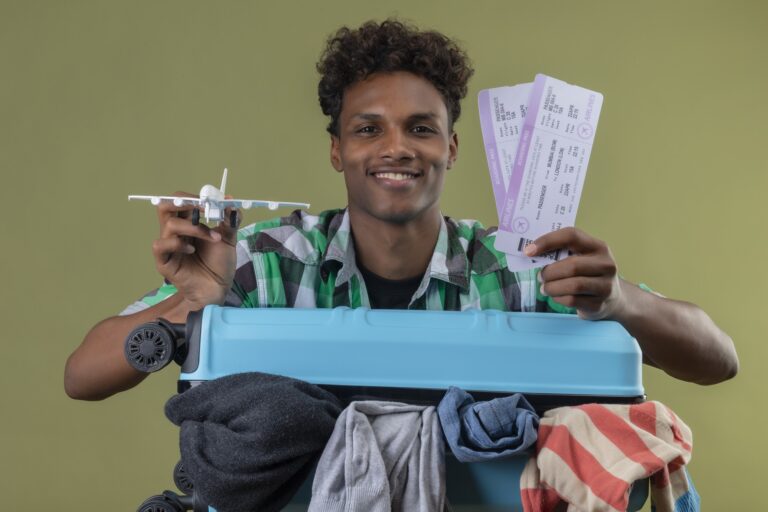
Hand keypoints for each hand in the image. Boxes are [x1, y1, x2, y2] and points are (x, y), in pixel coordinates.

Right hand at [152, 192, 239, 308]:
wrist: (217, 289)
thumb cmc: (218, 264)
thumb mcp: (228, 239)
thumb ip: (229, 220)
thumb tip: (231, 201)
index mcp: (188, 223)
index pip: (180, 201)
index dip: (194, 197)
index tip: (213, 200)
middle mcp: (175, 232)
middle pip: (165, 206)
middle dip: (185, 202)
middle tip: (204, 208)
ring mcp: (168, 246)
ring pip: (170, 224)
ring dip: (195, 228)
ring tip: (213, 238)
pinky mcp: (164, 262)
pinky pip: (160, 245)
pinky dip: (177, 244)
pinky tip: (192, 250)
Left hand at [524, 227, 623, 319]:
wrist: (612, 299)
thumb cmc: (587, 274)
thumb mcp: (582, 258)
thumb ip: (562, 253)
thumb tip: (531, 253)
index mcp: (598, 247)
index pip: (572, 236)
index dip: (548, 241)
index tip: (528, 251)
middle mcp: (606, 264)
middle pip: (572, 265)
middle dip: (549, 272)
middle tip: (540, 276)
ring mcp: (605, 285)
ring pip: (573, 285)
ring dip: (552, 287)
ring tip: (545, 288)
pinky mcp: (599, 304)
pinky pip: (572, 300)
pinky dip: (558, 299)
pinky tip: (557, 296)